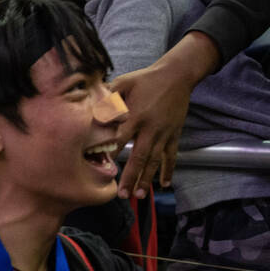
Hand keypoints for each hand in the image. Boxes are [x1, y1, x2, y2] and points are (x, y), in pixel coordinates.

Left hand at [111, 33, 214, 198]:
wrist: (177, 75)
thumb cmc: (146, 79)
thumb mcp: (124, 82)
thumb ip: (109, 96)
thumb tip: (93, 109)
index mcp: (136, 116)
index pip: (121, 138)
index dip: (112, 153)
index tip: (103, 167)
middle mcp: (151, 128)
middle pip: (139, 157)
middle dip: (130, 176)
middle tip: (122, 194)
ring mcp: (164, 134)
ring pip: (155, 161)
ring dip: (147, 179)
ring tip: (139, 195)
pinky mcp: (174, 135)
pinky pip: (171, 156)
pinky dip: (168, 170)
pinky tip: (164, 184)